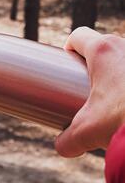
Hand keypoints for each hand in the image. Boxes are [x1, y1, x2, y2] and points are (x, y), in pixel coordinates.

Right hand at [55, 27, 124, 156]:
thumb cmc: (124, 121)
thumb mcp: (86, 133)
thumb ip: (68, 139)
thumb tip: (63, 147)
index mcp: (102, 51)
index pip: (78, 36)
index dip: (69, 47)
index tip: (67, 63)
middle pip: (104, 45)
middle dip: (94, 63)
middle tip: (88, 84)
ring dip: (119, 72)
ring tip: (116, 96)